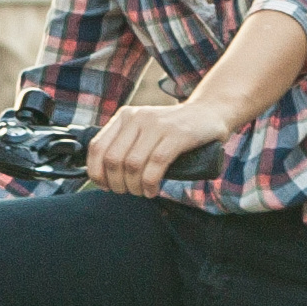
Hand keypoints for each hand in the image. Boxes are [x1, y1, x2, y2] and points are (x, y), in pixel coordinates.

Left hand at [89, 95, 231, 198]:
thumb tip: (104, 176)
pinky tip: (152, 190)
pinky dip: (150, 183)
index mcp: (125, 116)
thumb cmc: (174, 130)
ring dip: (134, 186)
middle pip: (113, 159)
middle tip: (127, 192)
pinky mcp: (177, 134)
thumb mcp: (144, 130)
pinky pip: (156, 164)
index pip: (97, 147)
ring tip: (141, 192)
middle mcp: (137, 118)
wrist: (209, 112)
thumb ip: (126, 144)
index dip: (97, 173)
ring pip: (132, 164)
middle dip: (116, 184)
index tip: (105, 186)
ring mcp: (157, 124)